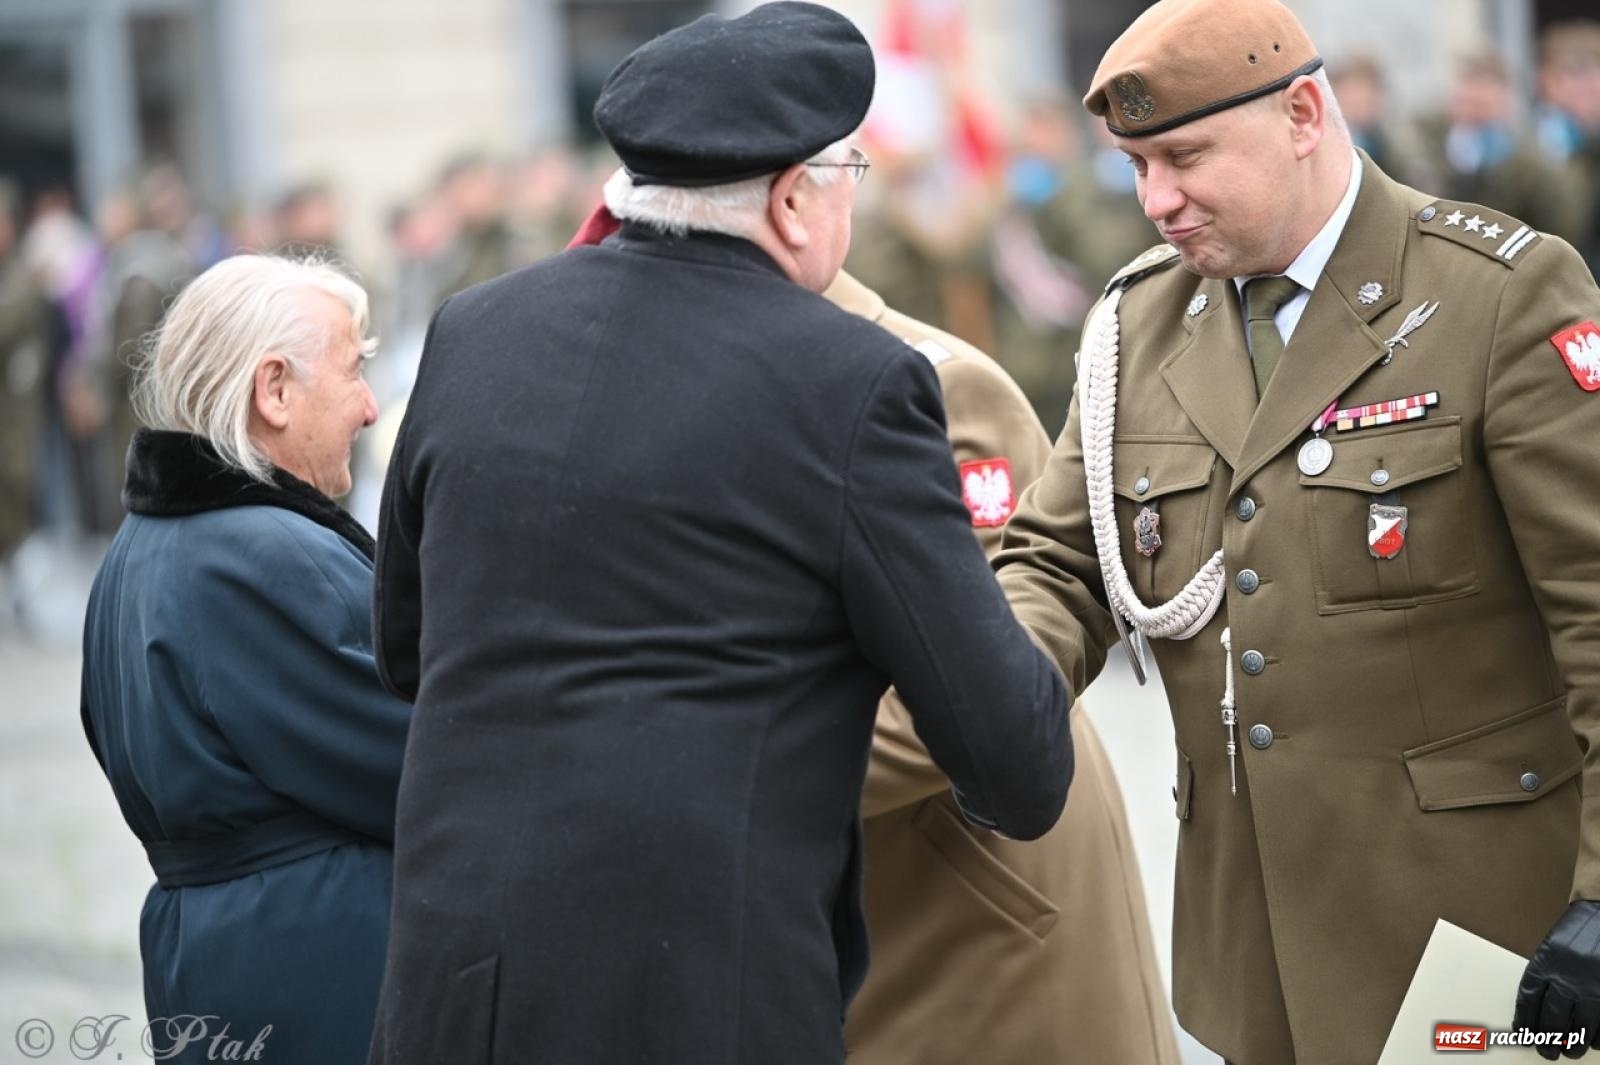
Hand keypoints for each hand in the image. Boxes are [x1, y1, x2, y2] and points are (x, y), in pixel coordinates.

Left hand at [1515, 900, 1599, 1058]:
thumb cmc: (1577, 932)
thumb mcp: (1551, 949)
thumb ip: (1545, 976)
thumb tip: (1537, 1013)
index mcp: (1546, 962)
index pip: (1528, 1000)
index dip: (1524, 1021)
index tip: (1522, 1034)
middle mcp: (1569, 977)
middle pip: (1552, 1018)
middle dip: (1547, 1040)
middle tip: (1546, 1052)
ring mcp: (1594, 987)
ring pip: (1581, 1027)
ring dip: (1574, 1044)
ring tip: (1569, 1052)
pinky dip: (1599, 1038)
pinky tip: (1594, 1042)